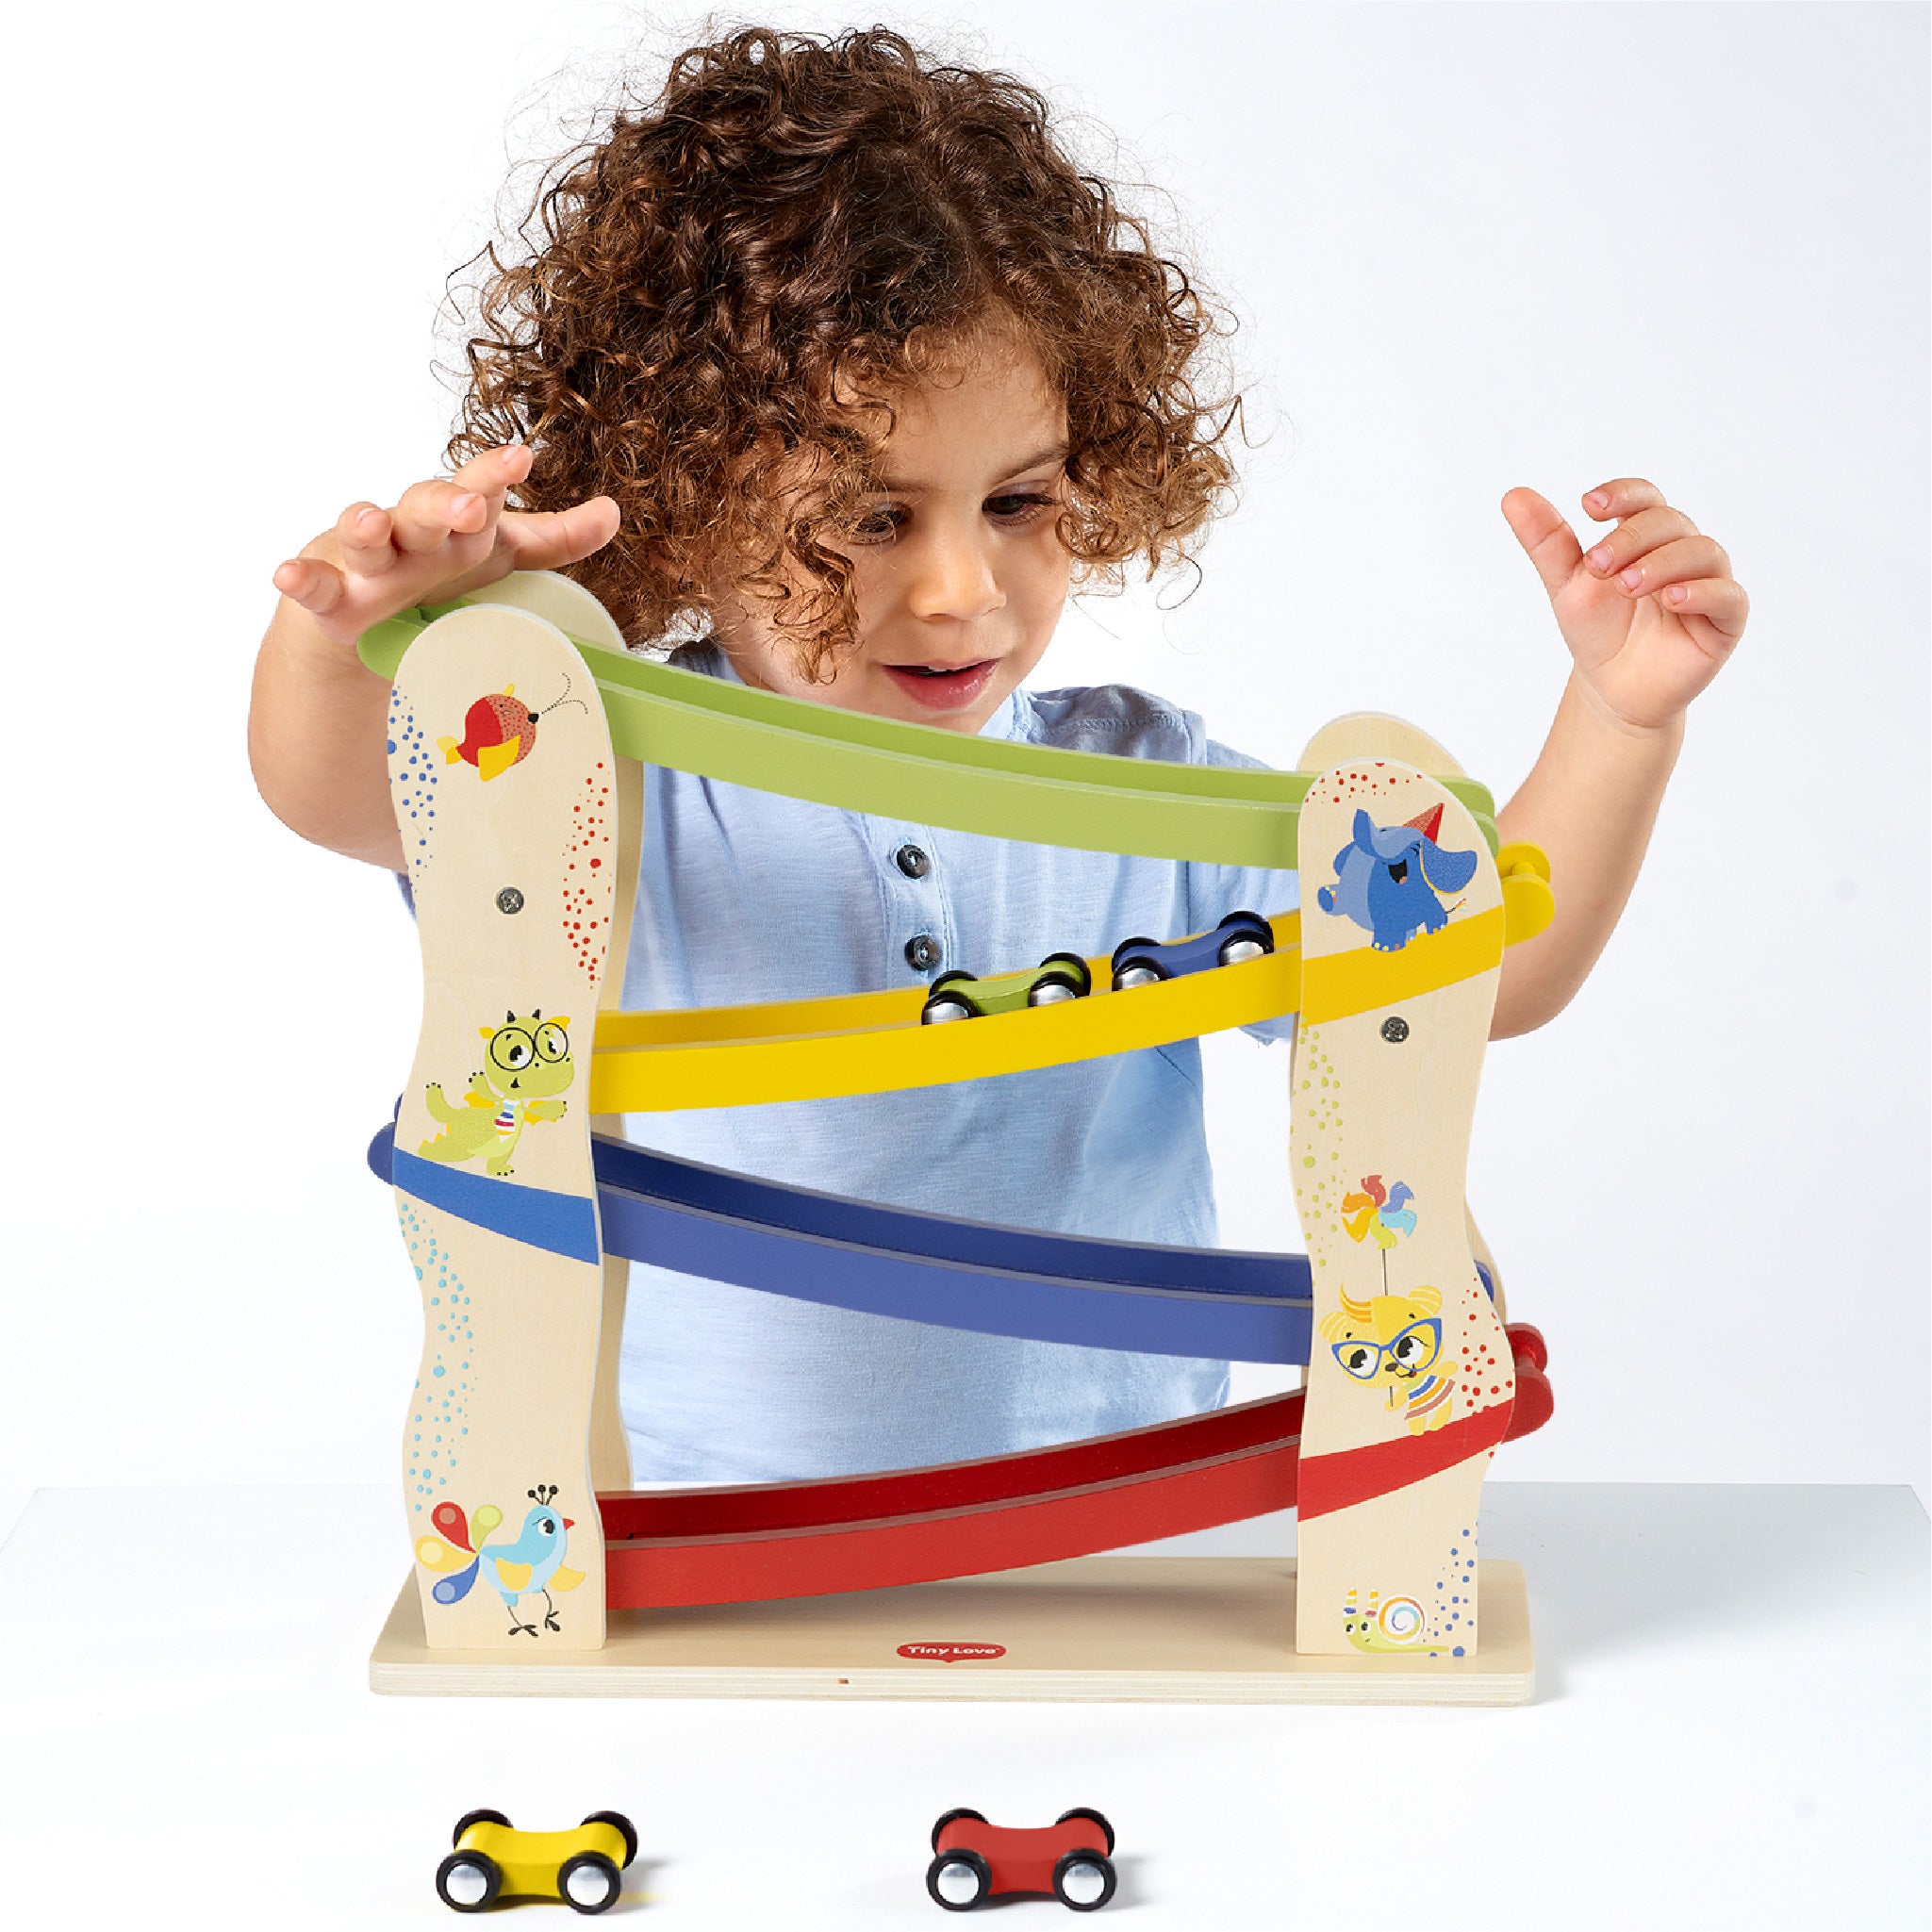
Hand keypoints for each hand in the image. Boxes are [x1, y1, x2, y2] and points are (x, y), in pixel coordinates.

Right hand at [270, 444, 620, 648]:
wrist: (369, 621)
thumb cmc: (439, 573)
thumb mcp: (498, 557)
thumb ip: (554, 539)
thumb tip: (613, 512)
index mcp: (458, 526)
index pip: (481, 493)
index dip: (497, 475)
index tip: (522, 456)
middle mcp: (413, 534)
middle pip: (426, 509)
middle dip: (445, 502)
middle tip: (470, 503)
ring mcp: (368, 563)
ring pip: (366, 537)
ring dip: (366, 524)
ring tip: (369, 519)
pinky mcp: (331, 599)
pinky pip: (315, 587)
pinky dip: (301, 579)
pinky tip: (287, 573)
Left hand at [1501, 478, 1746, 731]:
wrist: (1613, 691)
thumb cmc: (1597, 632)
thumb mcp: (1566, 585)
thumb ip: (1546, 542)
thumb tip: (1513, 495)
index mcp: (1646, 537)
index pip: (1643, 498)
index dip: (1621, 495)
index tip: (1589, 506)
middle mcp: (1682, 551)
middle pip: (1668, 522)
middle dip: (1631, 538)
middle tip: (1598, 566)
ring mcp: (1708, 582)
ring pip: (1702, 552)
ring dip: (1662, 562)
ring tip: (1627, 584)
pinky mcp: (1726, 619)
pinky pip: (1728, 596)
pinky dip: (1703, 592)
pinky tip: (1672, 598)